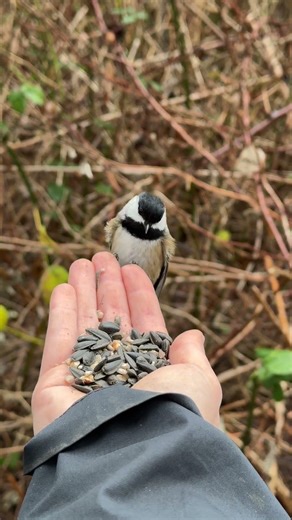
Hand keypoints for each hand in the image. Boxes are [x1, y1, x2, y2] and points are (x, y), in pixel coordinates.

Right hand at [32, 253, 221, 433]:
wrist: (134, 456)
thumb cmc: (176, 416)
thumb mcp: (199, 381)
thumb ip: (192, 356)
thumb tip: (193, 334)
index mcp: (153, 373)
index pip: (144, 325)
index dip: (138, 296)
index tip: (132, 269)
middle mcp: (120, 374)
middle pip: (112, 319)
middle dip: (108, 286)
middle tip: (102, 256)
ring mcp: (86, 379)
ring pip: (83, 324)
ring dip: (82, 292)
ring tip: (82, 261)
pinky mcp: (55, 386)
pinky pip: (58, 341)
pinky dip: (60, 313)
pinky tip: (64, 287)